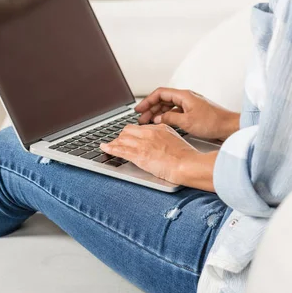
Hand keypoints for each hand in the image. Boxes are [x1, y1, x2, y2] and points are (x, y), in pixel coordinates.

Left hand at [100, 124, 216, 190]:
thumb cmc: (185, 156)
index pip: (138, 128)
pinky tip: (104, 148)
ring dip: (114, 143)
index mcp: (158, 128)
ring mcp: (142, 143)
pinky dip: (109, 148)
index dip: (131, 134)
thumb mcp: (174, 139)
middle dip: (121, 137)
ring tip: (109, 146)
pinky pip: (120, 149)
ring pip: (122, 139)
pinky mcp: (138, 155)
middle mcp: (148, 133)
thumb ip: (164, 136)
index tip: (127, 137)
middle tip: (118, 142)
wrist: (187, 164)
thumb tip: (158, 139)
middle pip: (127, 131)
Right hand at [135, 88, 239, 140]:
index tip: (139, 108)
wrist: (230, 127)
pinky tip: (162, 123)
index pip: (160, 93)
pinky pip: (175, 111)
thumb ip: (169, 118)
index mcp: (184, 95)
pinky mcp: (193, 112)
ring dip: (157, 113)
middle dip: (150, 108)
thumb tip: (157, 118)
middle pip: (163, 99)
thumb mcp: (187, 122)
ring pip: (168, 106)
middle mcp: (186, 97)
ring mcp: (190, 104)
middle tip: (141, 117)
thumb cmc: (213, 122)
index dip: (147, 100)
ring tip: (148, 122)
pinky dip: (167, 116)